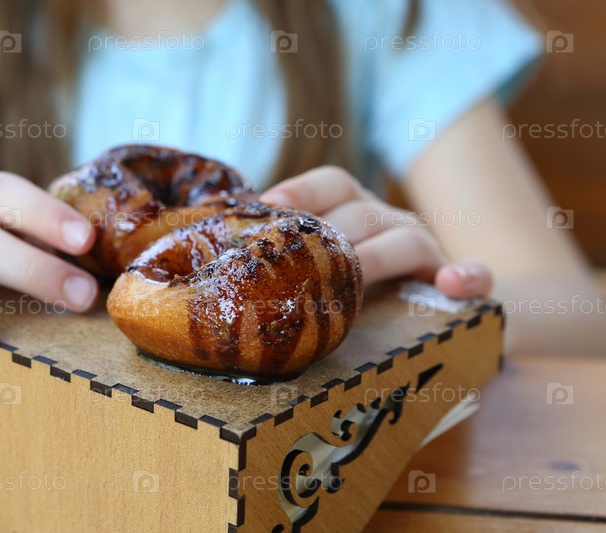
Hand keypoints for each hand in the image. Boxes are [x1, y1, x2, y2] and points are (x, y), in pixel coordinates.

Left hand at [259, 166, 492, 297]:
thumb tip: (232, 264)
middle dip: (330, 238)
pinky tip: (451, 285)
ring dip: (377, 258)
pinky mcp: (463, 280)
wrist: (439, 311)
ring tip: (355, 278)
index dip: (301, 192)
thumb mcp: (327, 269)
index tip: (268, 207)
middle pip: (360, 215)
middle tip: (299, 266)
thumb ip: (293, 262)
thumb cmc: (362, 290)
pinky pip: (476, 274)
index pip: (332, 185)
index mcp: (356, 211)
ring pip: (407, 239)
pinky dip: (467, 276)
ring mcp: (427, 248)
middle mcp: (390, 220)